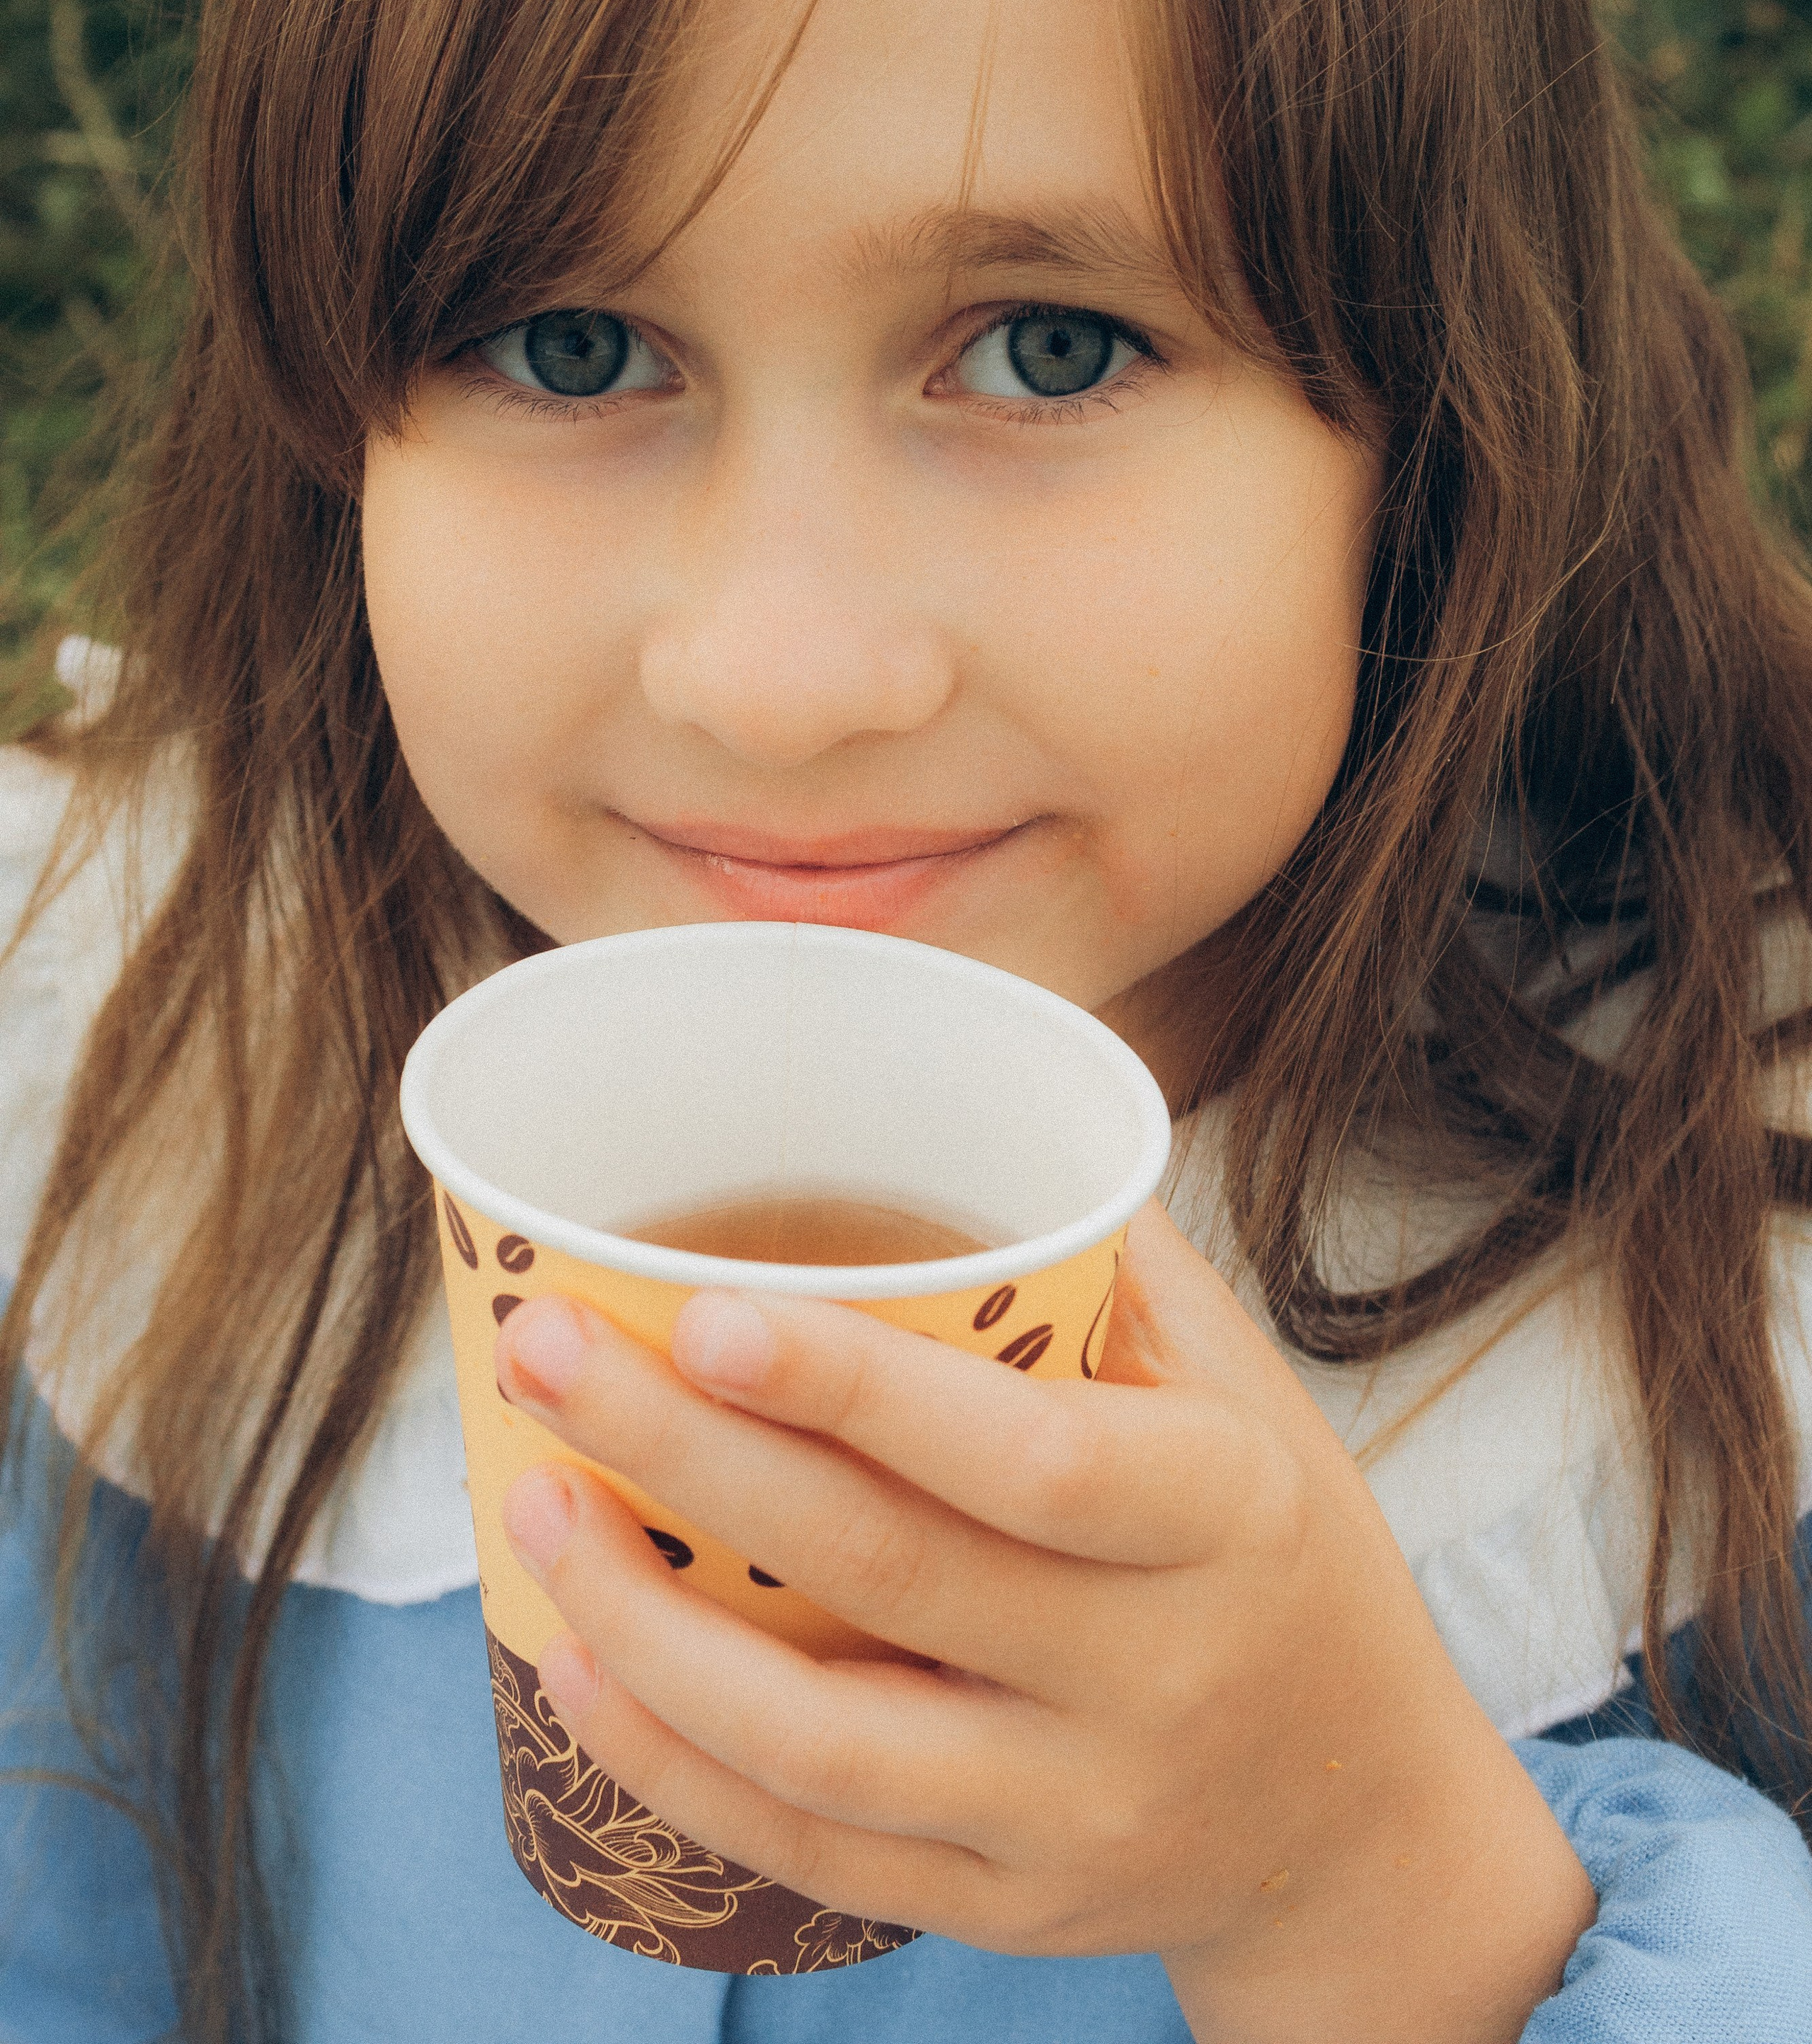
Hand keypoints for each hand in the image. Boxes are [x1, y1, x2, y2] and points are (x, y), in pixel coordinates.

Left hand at [494, 1206, 1592, 2041]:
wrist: (1361, 1827)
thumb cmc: (1278, 1552)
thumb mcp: (1244, 1393)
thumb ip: (1108, 1257)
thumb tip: (954, 1080)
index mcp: (1222, 1515)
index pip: (1024, 1457)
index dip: (856, 1389)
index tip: (700, 1310)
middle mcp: (1152, 1677)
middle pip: (885, 1574)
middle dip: (685, 1456)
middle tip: (542, 1352)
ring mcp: (1073, 1814)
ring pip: (821, 1742)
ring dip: (644, 1627)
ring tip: (529, 1503)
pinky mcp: (1005, 1907)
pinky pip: (812, 1846)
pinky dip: (673, 1763)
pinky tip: (576, 1667)